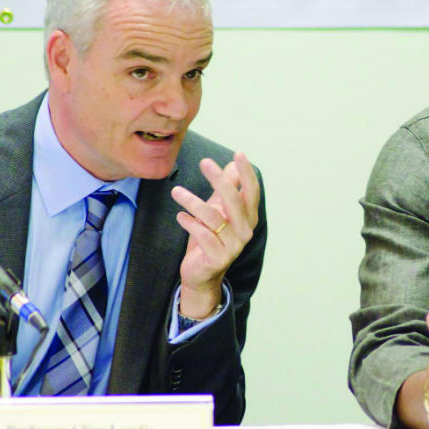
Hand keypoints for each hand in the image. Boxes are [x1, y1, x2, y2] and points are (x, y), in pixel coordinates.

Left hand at [171, 152, 259, 318]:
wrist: (202, 274)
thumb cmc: (210, 238)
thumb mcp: (219, 211)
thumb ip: (227, 189)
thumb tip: (231, 164)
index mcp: (248, 218)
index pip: (252, 192)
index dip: (247, 173)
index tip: (239, 154)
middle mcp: (244, 231)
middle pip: (234, 200)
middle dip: (219, 179)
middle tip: (204, 162)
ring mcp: (232, 246)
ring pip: (214, 218)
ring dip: (193, 202)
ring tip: (176, 192)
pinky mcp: (217, 258)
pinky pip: (202, 235)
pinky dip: (190, 224)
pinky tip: (180, 217)